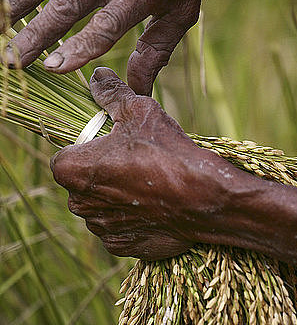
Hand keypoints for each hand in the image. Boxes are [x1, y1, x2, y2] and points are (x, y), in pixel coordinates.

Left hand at [50, 67, 234, 259]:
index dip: (86, 149)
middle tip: (133, 161)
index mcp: (71, 170)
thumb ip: (111, 94)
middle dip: (101, 173)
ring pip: (100, 207)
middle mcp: (78, 204)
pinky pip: (119, 228)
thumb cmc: (168, 152)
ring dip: (116, 196)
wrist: (204, 199)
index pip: (64, 156)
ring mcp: (100, 229)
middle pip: (81, 183)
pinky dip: (132, 218)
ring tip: (147, 183)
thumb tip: (97, 78)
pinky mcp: (122, 247)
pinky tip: (154, 206)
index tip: (110, 144)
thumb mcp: (139, 111)